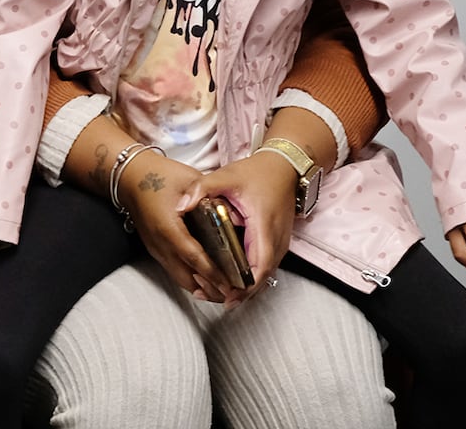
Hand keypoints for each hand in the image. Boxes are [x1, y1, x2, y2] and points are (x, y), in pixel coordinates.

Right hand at [119, 154, 238, 303]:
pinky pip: (175, 270)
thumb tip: (233, 215)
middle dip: (211, 290)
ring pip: (181, 279)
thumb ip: (211, 200)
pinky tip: (206, 277)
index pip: (195, 258)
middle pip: (187, 279)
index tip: (233, 285)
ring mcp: (156, 249)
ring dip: (202, 287)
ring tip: (224, 289)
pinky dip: (192, 278)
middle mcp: (160, 244)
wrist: (129, 176)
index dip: (215, 274)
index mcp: (168, 228)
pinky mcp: (155, 249)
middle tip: (234, 293)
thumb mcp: (190, 181)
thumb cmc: (158, 175)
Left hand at [190, 151, 298, 298]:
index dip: (245, 286)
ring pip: (265, 275)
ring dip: (245, 286)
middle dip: (240, 292)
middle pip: (262, 277)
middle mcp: (276, 239)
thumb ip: (202, 188)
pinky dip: (250, 276)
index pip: (259, 266)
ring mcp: (280, 242)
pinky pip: (265, 266)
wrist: (284, 167)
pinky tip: (232, 278)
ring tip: (218, 292)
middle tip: (213, 297)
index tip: (227, 296)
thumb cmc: (258, 172)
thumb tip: (181, 206)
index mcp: (264, 226)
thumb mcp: (226, 176)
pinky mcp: (277, 242)